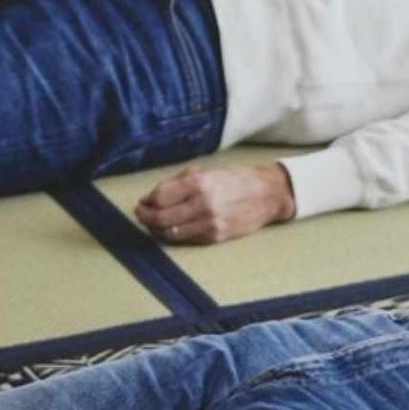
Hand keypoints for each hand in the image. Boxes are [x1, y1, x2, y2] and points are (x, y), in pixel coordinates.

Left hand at [133, 162, 295, 244]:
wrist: (267, 194)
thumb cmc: (234, 179)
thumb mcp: (206, 170)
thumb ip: (178, 183)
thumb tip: (152, 198)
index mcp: (198, 182)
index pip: (159, 197)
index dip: (147, 201)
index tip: (144, 201)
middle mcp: (202, 203)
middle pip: (160, 218)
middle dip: (145, 217)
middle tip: (141, 214)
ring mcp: (209, 223)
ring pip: (169, 232)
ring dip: (156, 228)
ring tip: (153, 222)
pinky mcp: (215, 237)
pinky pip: (185, 239)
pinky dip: (173, 234)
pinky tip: (172, 227)